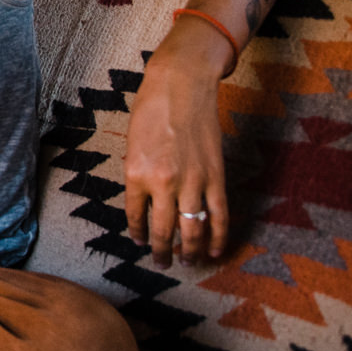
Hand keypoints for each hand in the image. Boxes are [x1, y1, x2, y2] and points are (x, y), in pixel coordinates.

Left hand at [124, 25, 232, 266]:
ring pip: (193, 230)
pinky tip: (215, 250)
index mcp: (136, 174)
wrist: (181, 86)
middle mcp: (163, 183)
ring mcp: (193, 182)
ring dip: (190, 251)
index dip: (138, 233)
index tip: (141, 243)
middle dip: (162, 252)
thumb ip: (138, 175)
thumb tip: (145, 202)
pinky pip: (219, 215)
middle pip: (164, 230)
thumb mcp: (132, 144)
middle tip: (162, 264)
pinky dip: (218, 236)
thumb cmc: (151, 109)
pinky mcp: (216, 177)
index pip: (135, 216)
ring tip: (187, 263)